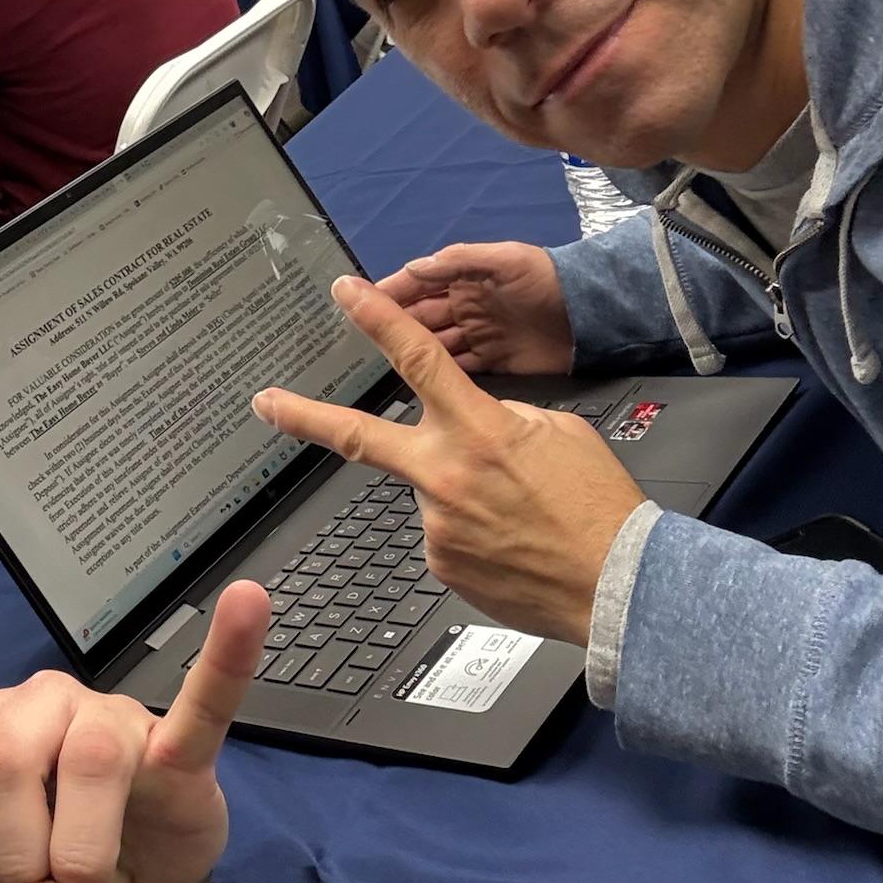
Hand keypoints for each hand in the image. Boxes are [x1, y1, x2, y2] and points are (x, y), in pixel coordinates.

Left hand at [0, 582, 270, 882]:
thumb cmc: (57, 871)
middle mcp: (40, 713)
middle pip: (3, 759)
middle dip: (19, 848)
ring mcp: (109, 721)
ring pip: (87, 768)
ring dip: (86, 852)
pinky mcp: (177, 745)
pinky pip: (205, 701)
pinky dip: (227, 658)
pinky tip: (249, 602)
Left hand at [253, 276, 644, 645]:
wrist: (618, 588)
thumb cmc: (598, 508)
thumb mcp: (558, 432)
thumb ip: (501, 418)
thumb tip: (471, 422)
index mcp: (479, 430)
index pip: (418, 359)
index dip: (376, 321)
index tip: (344, 294)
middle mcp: (445, 477)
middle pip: (358, 437)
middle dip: (303, 416)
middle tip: (264, 401)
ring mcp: (436, 525)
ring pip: (431, 492)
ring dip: (461, 495)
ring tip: (517, 516)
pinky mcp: (440, 564)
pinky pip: (446, 534)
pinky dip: (472, 532)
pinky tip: (510, 543)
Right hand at [376, 242, 573, 373]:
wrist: (595, 318)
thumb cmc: (553, 280)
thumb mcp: (507, 259)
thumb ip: (461, 260)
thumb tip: (414, 267)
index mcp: (465, 277)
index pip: (416, 285)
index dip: (388, 293)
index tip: (358, 300)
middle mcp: (466, 307)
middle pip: (419, 319)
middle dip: (391, 326)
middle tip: (361, 340)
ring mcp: (478, 336)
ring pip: (433, 347)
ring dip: (411, 354)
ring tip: (383, 365)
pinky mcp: (493, 363)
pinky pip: (458, 370)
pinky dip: (439, 377)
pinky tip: (421, 385)